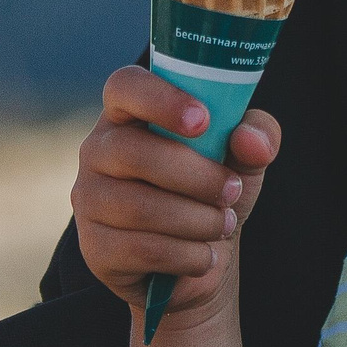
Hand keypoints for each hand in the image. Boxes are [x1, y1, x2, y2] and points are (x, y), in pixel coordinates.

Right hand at [72, 64, 280, 329]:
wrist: (197, 260)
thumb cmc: (212, 190)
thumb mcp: (244, 158)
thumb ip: (257, 136)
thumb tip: (251, 140)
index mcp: (130, 113)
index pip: (125, 86)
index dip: (160, 99)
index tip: (203, 120)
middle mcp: (98, 150)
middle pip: (134, 153)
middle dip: (197, 176)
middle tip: (232, 191)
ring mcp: (89, 199)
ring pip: (139, 207)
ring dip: (197, 220)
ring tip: (223, 225)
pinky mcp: (95, 249)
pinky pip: (141, 250)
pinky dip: (187, 256)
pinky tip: (203, 255)